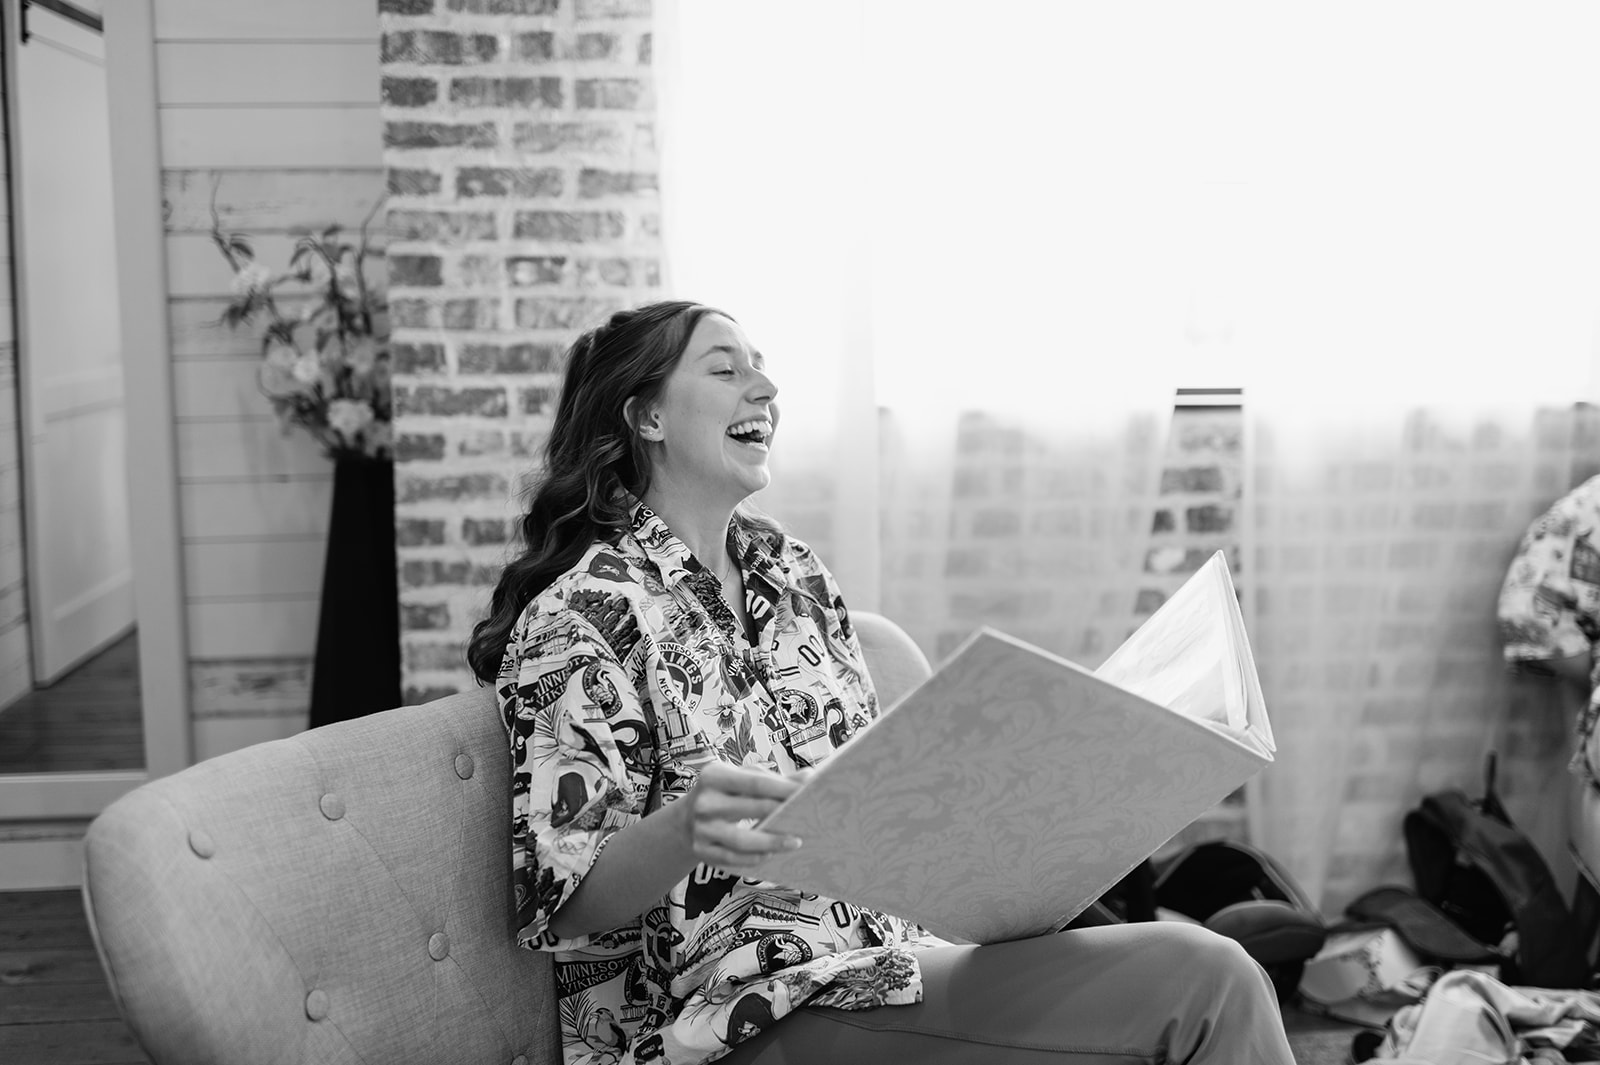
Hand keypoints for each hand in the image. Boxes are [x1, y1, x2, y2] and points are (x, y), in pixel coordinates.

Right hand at [678, 761, 805, 872]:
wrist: (686, 818)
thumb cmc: (723, 794)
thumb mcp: (742, 778)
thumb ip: (774, 780)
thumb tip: (810, 778)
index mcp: (714, 775)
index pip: (756, 782)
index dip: (784, 788)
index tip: (808, 793)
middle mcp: (704, 801)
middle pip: (751, 809)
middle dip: (782, 814)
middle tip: (809, 819)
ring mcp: (701, 828)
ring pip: (741, 839)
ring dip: (771, 842)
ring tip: (795, 842)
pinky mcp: (701, 850)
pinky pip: (732, 858)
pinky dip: (754, 858)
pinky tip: (771, 855)